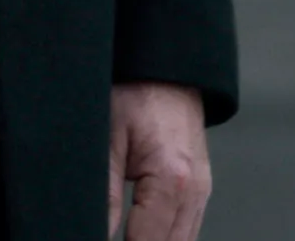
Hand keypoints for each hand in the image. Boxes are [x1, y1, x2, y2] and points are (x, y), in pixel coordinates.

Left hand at [109, 82, 209, 240]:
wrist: (167, 71)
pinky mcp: (200, 190)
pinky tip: (137, 232)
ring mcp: (203, 193)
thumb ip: (104, 193)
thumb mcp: (107, 139)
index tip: (91, 237)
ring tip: (119, 233)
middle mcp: (195, 192)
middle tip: (101, 235)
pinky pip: (185, 229)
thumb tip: (96, 232)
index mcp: (171, 180)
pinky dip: (163, 236)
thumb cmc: (133, 95)